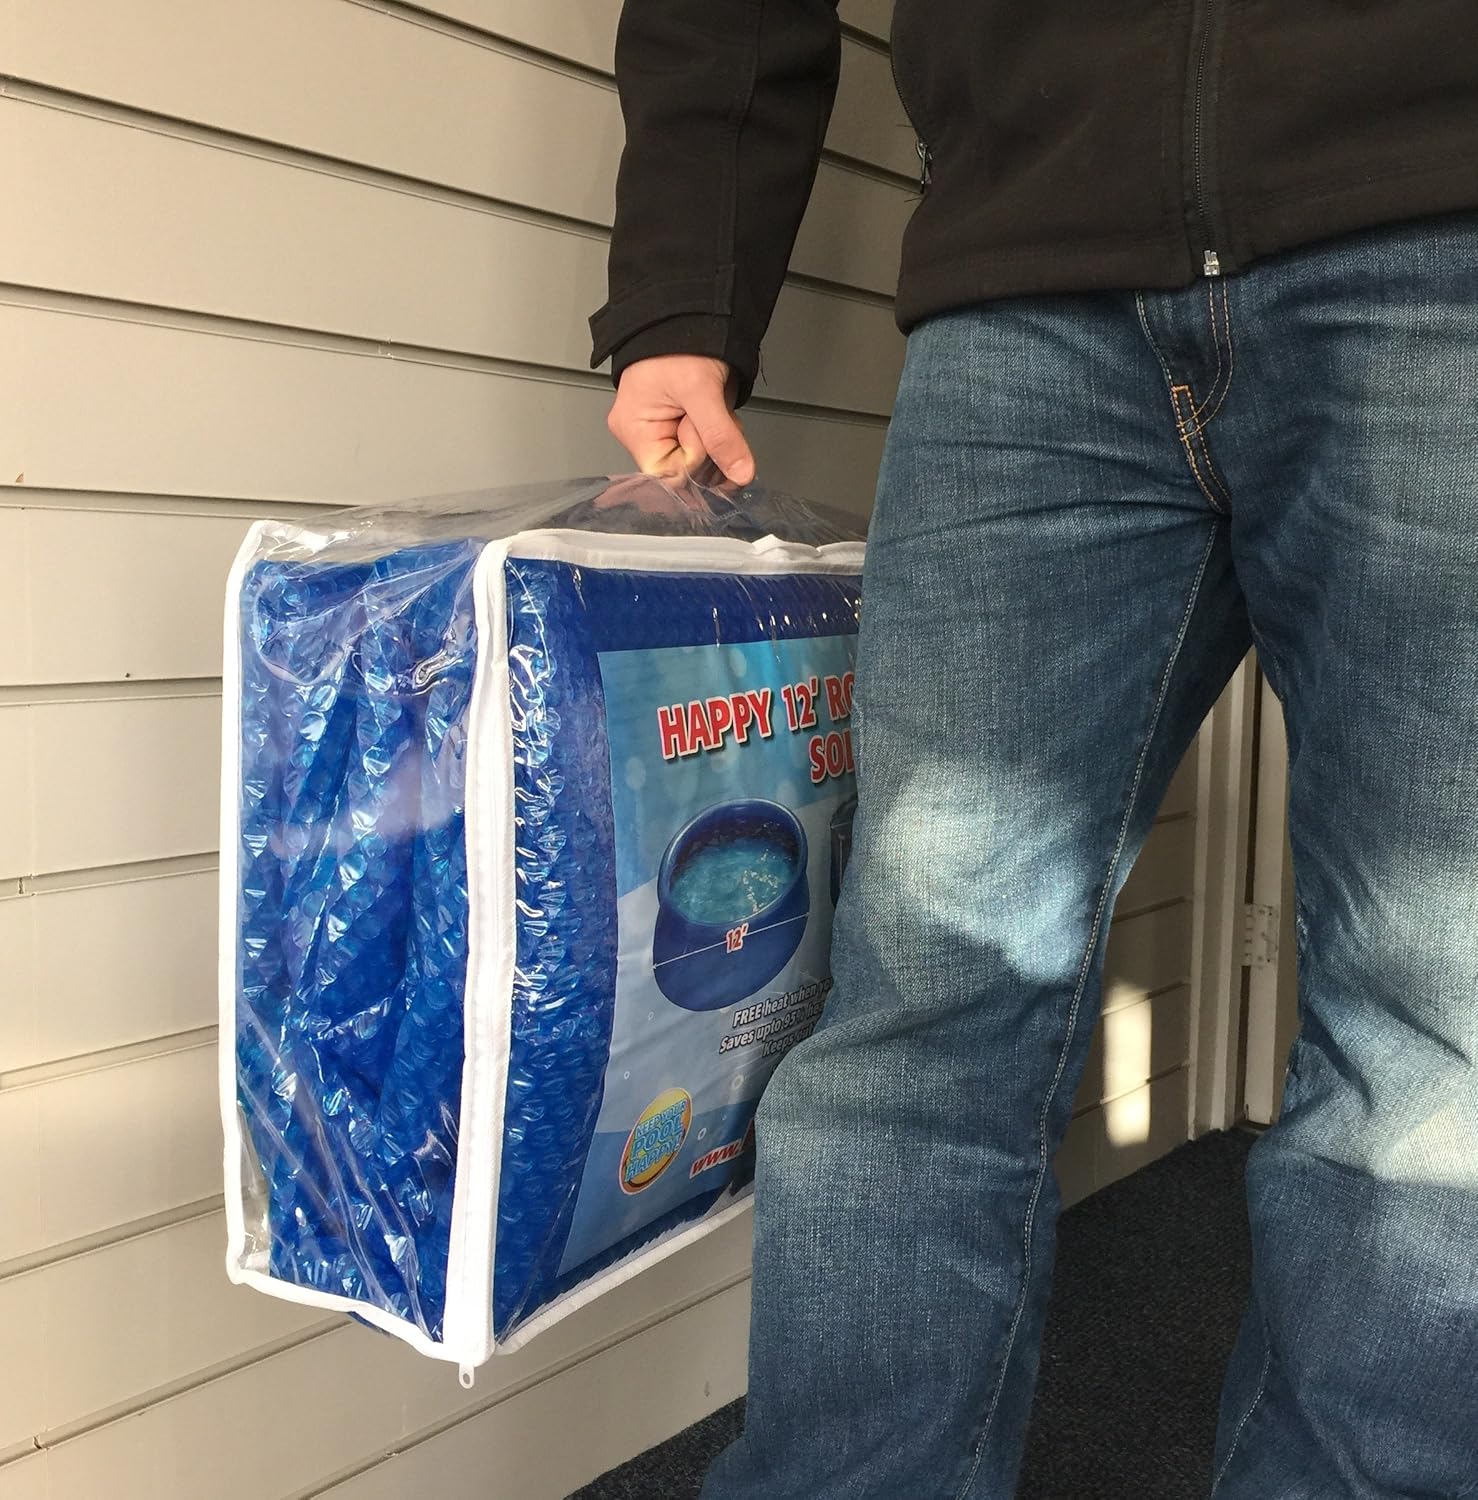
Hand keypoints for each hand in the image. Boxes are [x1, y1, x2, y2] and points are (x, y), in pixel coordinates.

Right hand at [606, 354, 755, 485]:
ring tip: (713, 403)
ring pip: (702, 458)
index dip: (697, 459)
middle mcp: (642, 435)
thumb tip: (741, 474)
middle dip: (711, 445)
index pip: (671, 475)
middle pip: (687, 470)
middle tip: (712, 411)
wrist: (689, 311)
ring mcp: (661, 429)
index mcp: (634, 431)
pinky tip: (716, 407)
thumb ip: (721, 437)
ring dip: (718, 436)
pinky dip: (719, 429)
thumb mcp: (702, 391)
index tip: (704, 429)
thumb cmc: (679, 342)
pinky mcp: (679, 423)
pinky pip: (705, 443)